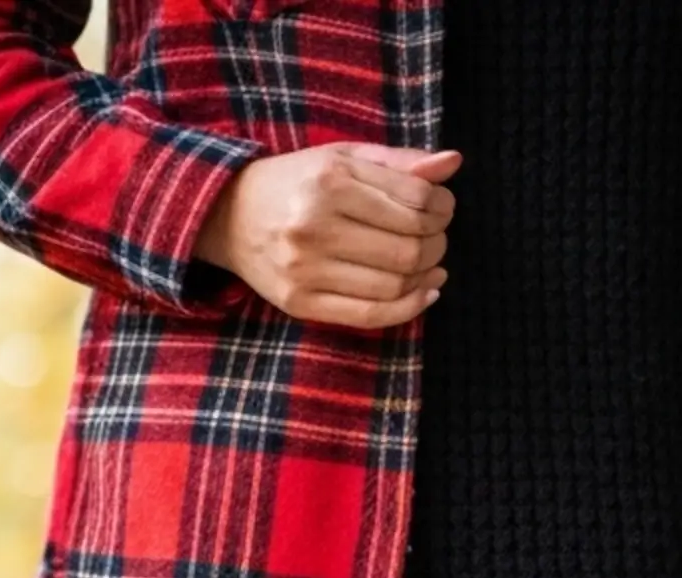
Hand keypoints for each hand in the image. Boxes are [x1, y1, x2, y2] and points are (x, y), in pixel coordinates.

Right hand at [195, 142, 459, 328]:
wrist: (229, 216)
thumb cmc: (297, 183)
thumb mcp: (343, 158)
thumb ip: (397, 162)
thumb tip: (452, 163)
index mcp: (330, 180)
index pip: (413, 201)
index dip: (441, 207)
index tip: (444, 209)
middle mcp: (315, 225)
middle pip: (408, 247)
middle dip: (437, 244)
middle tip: (439, 239)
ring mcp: (305, 269)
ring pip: (393, 284)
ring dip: (425, 276)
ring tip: (431, 265)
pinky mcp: (300, 303)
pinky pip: (370, 315)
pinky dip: (408, 308)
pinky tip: (423, 293)